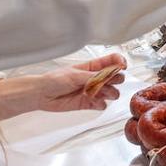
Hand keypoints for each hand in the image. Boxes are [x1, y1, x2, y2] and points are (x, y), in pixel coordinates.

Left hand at [0, 53, 126, 119]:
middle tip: (109, 81)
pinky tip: (95, 102)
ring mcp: (93, 91)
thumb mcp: (75, 75)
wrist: (42, 95)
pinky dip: (101, 104)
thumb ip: (94, 76)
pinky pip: (102, 104)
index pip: (112, 61)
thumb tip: (109, 74)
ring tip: (102, 93)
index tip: (122, 66)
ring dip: (111, 92)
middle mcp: (95, 78)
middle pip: (115, 76)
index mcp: (92, 66)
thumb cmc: (55, 80)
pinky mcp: (89, 103)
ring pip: (112, 91)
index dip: (120, 62)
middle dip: (116, 79)